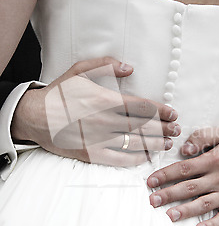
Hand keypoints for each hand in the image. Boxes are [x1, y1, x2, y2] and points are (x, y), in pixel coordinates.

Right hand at [11, 57, 180, 165]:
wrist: (34, 117)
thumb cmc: (59, 93)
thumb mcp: (79, 71)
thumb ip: (105, 65)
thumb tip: (129, 68)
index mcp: (104, 100)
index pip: (142, 106)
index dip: (161, 111)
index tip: (173, 113)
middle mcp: (104, 121)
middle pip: (143, 126)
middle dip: (164, 128)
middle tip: (176, 130)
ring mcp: (98, 140)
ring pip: (135, 144)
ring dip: (155, 144)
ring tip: (167, 143)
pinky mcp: (92, 154)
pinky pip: (120, 160)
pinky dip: (136, 159)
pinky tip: (147, 156)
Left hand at [147, 127, 218, 225]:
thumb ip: (203, 136)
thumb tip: (186, 149)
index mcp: (214, 160)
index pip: (184, 168)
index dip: (166, 175)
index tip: (150, 181)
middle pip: (189, 187)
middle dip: (169, 194)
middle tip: (152, 200)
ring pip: (204, 204)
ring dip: (186, 210)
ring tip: (169, 215)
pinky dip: (212, 225)